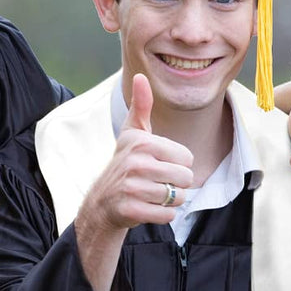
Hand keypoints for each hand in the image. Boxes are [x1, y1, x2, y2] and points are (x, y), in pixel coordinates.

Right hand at [79, 74, 193, 232]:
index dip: (177, 164)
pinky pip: (168, 215)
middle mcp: (136, 164)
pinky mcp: (131, 210)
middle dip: (176, 184)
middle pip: (186, 178)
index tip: (158, 164)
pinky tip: (147, 207)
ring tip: (151, 194)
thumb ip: (141, 106)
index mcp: (142, 143)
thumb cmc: (125, 163)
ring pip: (178, 197)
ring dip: (169, 200)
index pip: (187, 158)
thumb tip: (141, 76)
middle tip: (156, 182)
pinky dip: (162, 214)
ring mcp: (132, 188)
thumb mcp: (132, 134)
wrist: (102, 201)